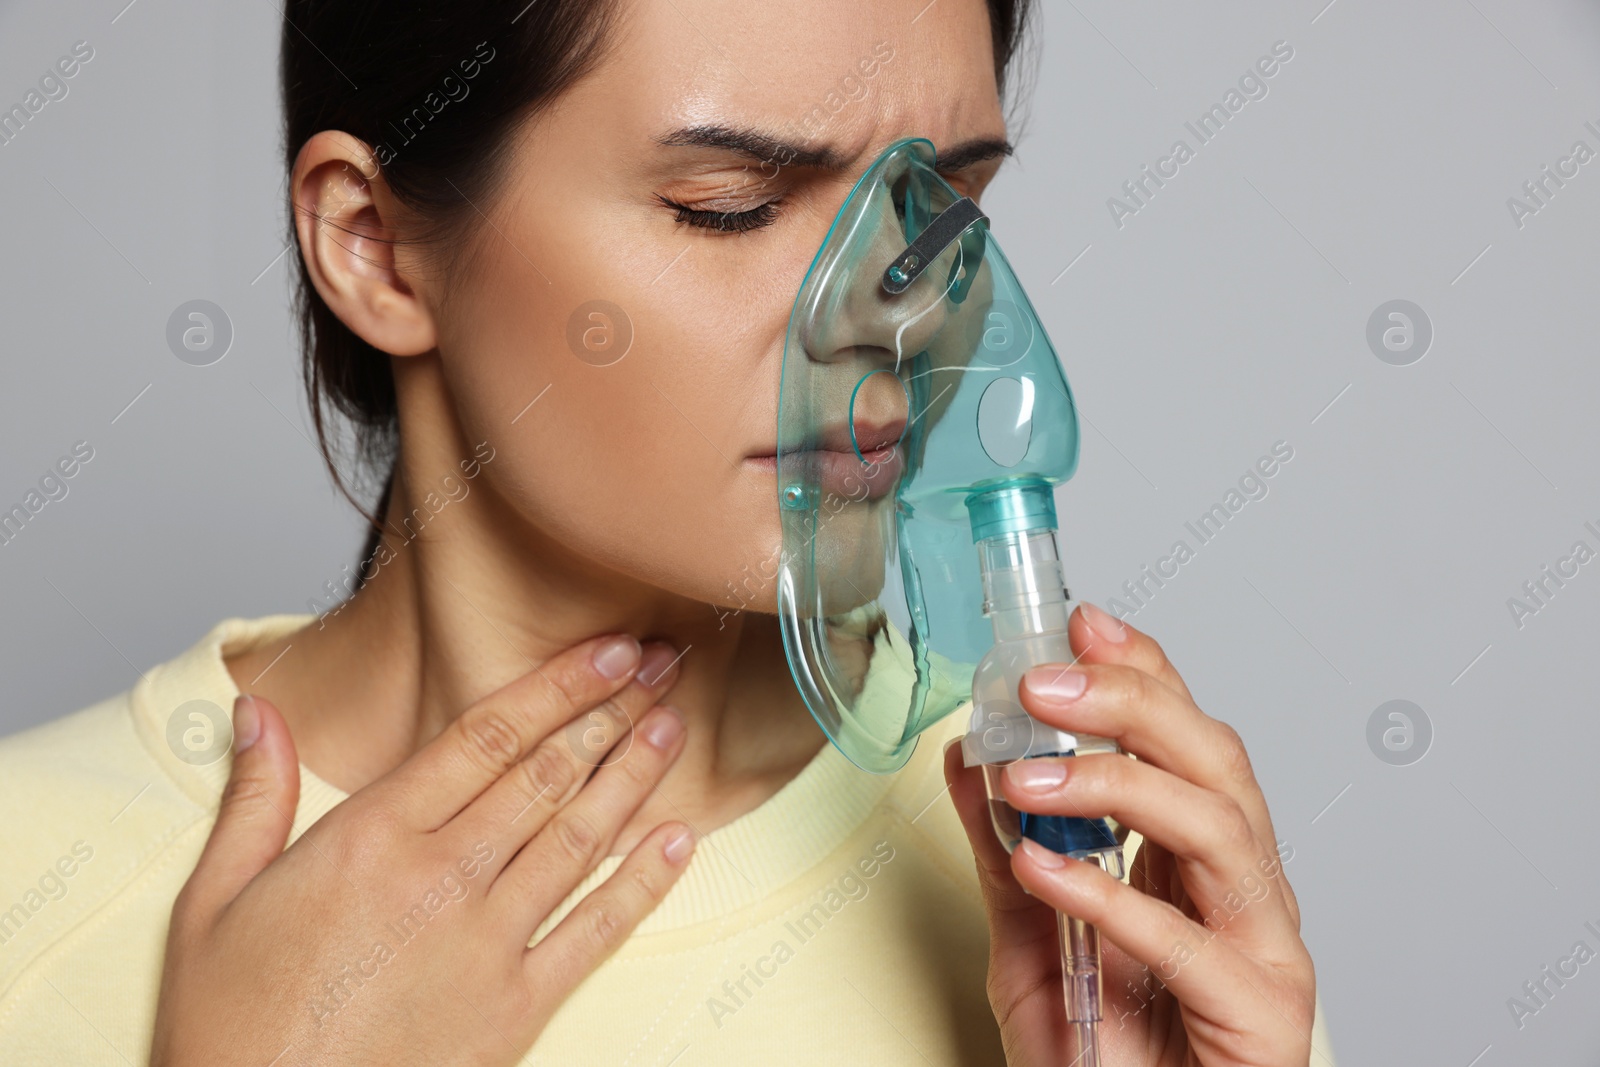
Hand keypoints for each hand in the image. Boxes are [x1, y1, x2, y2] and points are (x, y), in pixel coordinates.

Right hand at [151, 634, 694, 1066]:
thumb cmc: (231, 1025)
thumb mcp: (213, 901)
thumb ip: (254, 798)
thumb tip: (258, 710)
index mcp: (371, 838)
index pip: (486, 736)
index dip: (558, 686)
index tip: (606, 651)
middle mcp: (439, 878)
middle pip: (545, 775)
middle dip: (610, 712)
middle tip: (659, 666)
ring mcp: (484, 944)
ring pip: (577, 838)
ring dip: (632, 777)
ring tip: (671, 726)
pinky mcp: (514, 1009)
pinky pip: (594, 933)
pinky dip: (643, 885)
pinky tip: (678, 842)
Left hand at [945, 604, 1316, 1065]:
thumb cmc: (1104, 1059)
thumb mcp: (1031, 942)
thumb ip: (1005, 853)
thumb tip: (967, 760)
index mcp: (1199, 862)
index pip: (1185, 738)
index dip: (1142, 670)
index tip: (1079, 621)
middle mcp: (1244, 891)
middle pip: (1215, 762)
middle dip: (1131, 704)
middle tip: (1041, 683)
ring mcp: (1264, 948)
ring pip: (1221, 829)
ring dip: (1118, 784)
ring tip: (1026, 777)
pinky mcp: (1260, 1015)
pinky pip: (1188, 943)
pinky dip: (1111, 897)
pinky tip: (1046, 870)